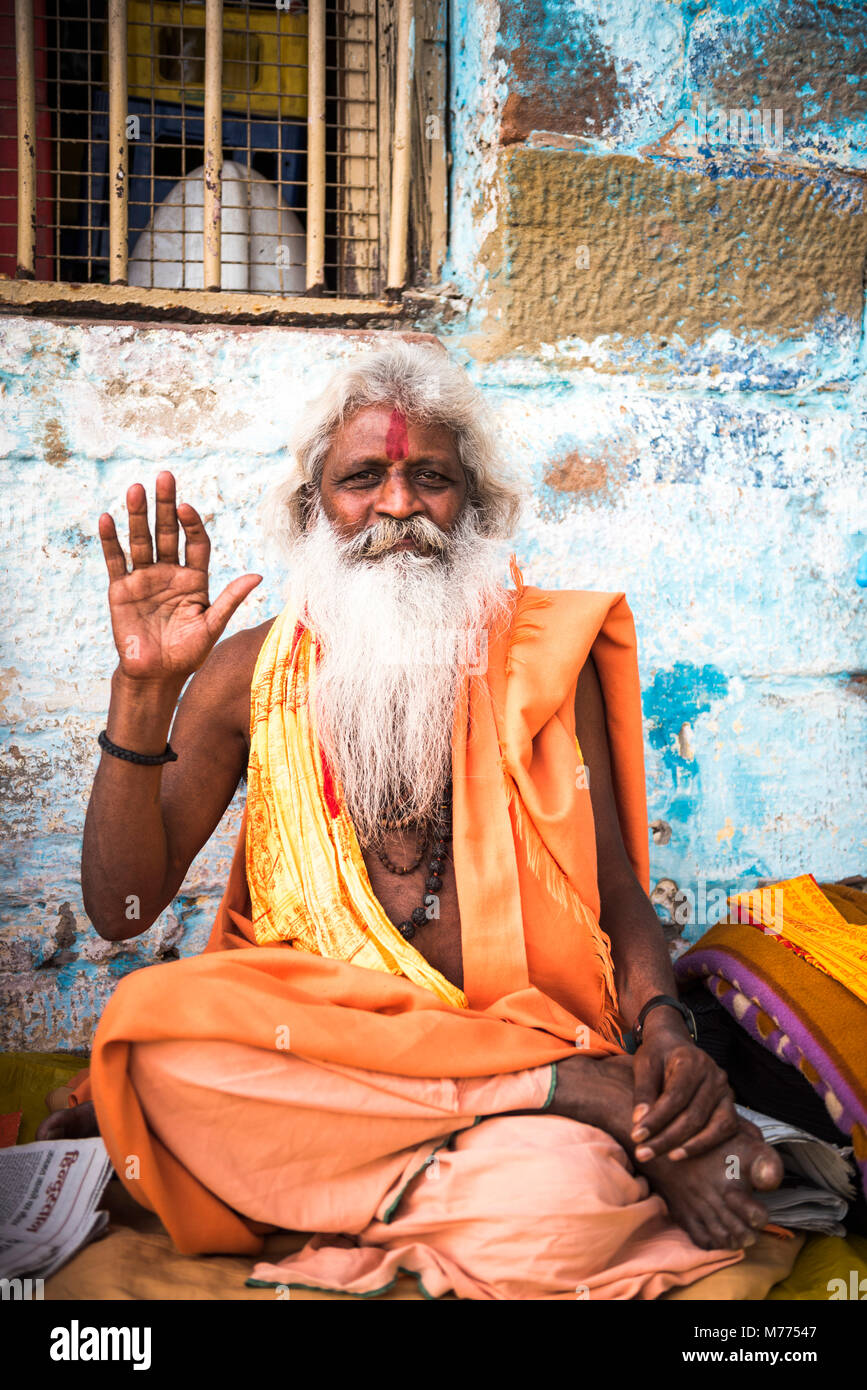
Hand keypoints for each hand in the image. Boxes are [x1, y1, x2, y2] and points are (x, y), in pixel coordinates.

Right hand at [99, 471, 260, 684]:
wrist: (156, 675)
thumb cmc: (187, 653)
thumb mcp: (212, 625)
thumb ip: (230, 599)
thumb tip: (258, 576)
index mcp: (194, 579)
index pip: (195, 543)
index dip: (191, 524)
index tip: (186, 508)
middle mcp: (169, 573)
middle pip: (167, 533)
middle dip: (165, 505)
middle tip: (165, 477)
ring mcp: (144, 579)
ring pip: (141, 540)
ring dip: (137, 515)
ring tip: (136, 489)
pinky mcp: (121, 589)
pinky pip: (116, 560)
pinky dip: (111, 541)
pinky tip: (107, 519)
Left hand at [629, 1015, 738, 1160]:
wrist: (675, 1044)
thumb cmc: (658, 1055)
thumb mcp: (644, 1064)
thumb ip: (643, 1091)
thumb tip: (638, 1122)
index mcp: (691, 1061)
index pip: (675, 1097)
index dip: (656, 1120)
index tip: (636, 1136)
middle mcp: (714, 1075)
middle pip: (693, 1115)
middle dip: (666, 1139)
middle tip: (643, 1153)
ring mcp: (726, 1090)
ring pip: (713, 1126)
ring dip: (688, 1146)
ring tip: (664, 1158)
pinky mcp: (730, 1104)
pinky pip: (725, 1129)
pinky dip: (706, 1144)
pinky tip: (682, 1153)